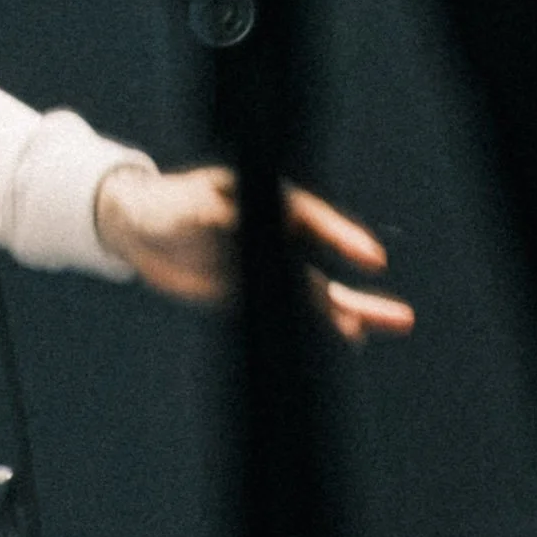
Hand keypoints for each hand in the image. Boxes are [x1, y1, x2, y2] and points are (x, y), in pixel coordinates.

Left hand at [93, 162, 414, 343]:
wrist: (135, 227)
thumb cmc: (164, 206)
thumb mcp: (191, 210)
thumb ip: (222, 224)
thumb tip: (253, 236)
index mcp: (264, 202)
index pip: (312, 219)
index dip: (342, 237)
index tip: (371, 258)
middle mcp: (273, 233)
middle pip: (325, 263)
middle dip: (360, 288)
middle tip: (401, 316)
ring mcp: (266, 263)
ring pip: (315, 290)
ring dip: (347, 310)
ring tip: (392, 324)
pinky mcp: (251, 289)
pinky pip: (289, 307)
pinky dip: (316, 320)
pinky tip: (348, 334)